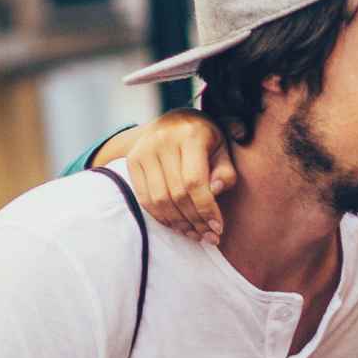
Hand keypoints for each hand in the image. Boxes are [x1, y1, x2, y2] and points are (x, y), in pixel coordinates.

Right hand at [124, 110, 233, 242]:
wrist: (174, 120)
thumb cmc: (206, 138)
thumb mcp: (223, 148)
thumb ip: (225, 170)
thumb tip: (215, 192)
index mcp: (190, 136)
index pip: (195, 181)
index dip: (206, 209)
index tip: (218, 228)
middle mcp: (163, 141)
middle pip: (177, 193)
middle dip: (195, 220)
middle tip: (209, 237)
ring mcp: (144, 151)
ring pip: (159, 199)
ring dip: (178, 223)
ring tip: (195, 234)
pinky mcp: (132, 161)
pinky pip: (145, 197)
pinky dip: (161, 216)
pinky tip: (177, 225)